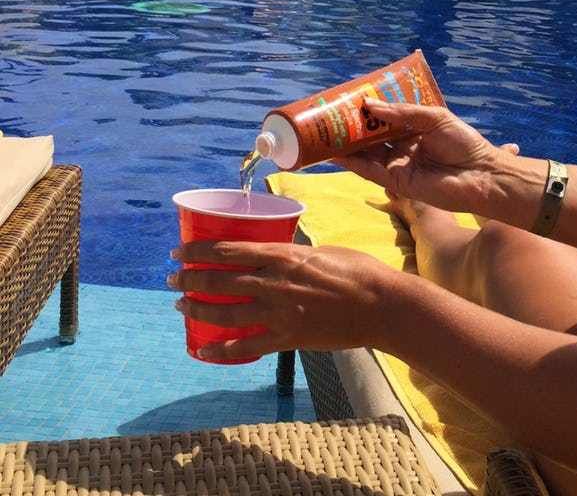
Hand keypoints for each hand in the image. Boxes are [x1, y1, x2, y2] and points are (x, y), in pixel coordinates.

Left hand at [168, 241, 403, 360]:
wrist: (381, 306)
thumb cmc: (358, 270)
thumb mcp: (321, 250)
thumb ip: (292, 254)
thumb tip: (273, 254)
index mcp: (284, 256)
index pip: (229, 249)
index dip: (199, 251)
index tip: (180, 251)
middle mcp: (275, 283)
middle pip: (221, 280)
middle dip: (191, 279)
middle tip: (172, 279)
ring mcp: (280, 312)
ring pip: (227, 312)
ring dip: (199, 309)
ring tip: (180, 306)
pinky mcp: (289, 338)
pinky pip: (248, 347)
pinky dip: (222, 351)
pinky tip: (202, 350)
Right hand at [337, 100, 518, 213]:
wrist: (481, 175)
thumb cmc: (463, 143)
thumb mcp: (433, 117)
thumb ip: (401, 113)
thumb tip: (369, 106)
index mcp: (412, 130)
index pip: (383, 119)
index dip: (367, 112)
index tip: (348, 101)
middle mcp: (401, 147)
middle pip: (370, 137)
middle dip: (351, 127)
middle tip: (329, 116)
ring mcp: (397, 164)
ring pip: (365, 153)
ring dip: (345, 144)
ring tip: (323, 132)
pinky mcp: (395, 180)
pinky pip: (368, 170)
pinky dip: (351, 162)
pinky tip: (334, 153)